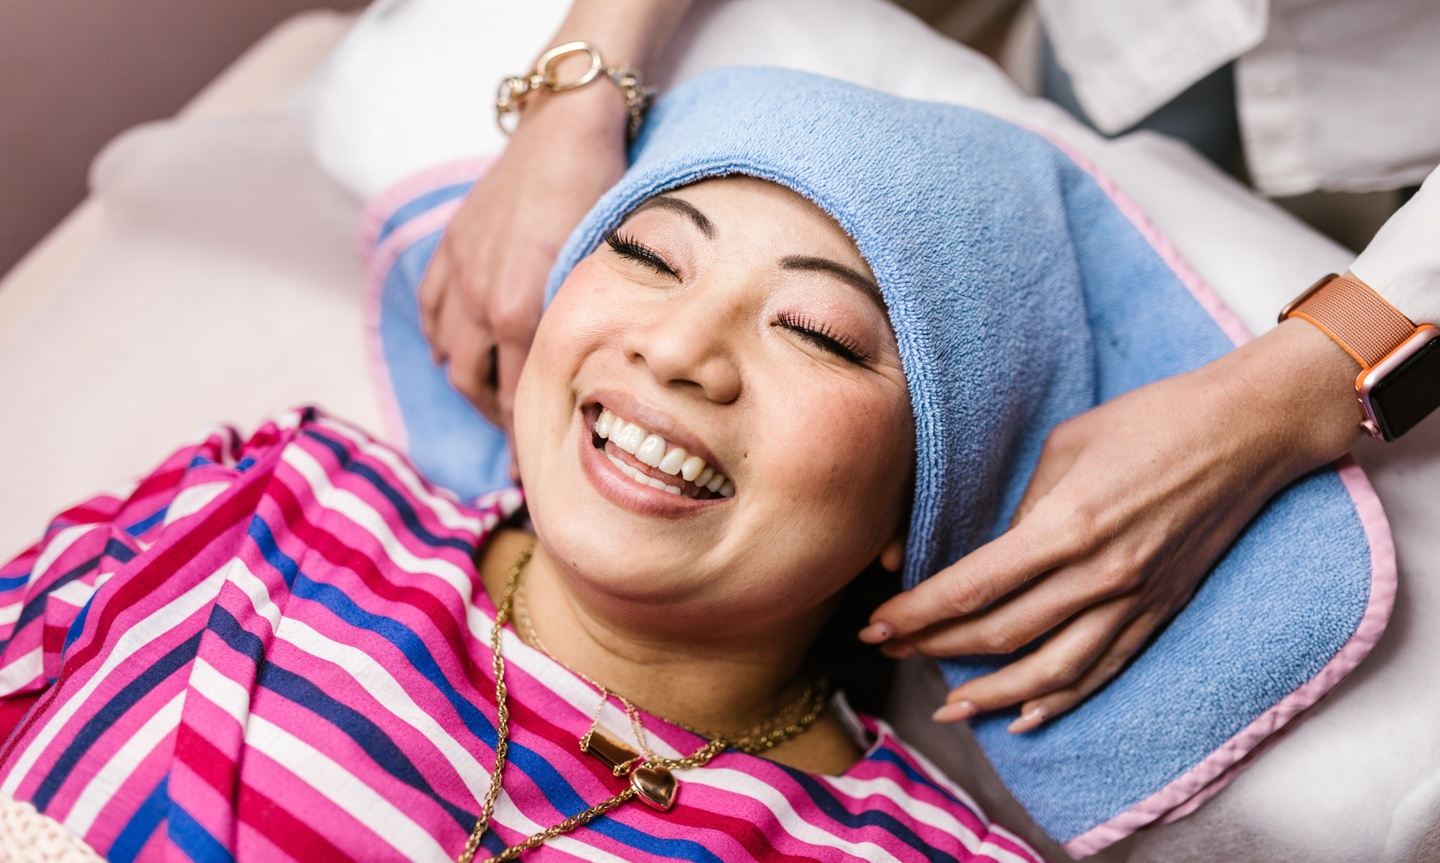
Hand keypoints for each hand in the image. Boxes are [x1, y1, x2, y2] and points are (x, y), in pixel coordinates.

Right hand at [419, 86, 627, 452]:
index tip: (536, 471)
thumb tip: (596, 384)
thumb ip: (586, 329)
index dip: (525, 441)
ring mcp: (458, 274)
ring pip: (448, 356)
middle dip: (497, 421)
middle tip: (522, 440)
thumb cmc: (603, 195)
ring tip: (496, 399)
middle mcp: (481, 301)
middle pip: (475, 388)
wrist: (567, 125)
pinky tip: (463, 349)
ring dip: (469, 384)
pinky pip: (430, 313)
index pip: (517, 401)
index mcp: (522, 312)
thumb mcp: (605, 272)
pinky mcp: (448, 248)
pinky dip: (444, 340)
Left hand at [863, 320, 1362, 731]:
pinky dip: (1060, 702)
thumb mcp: (1065, 447)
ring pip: (1049, 673)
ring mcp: (1133, 603)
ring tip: (947, 707)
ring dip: (991, 696)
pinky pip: (1102, 673)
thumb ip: (1023, 511)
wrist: (1246, 433)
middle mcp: (1098, 577)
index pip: (973, 588)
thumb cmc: (1150, 421)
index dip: (918, 613)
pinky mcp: (1159, 613)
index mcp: (1066, 527)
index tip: (876, 625)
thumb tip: (995, 558)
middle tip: (889, 650)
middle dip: (934, 648)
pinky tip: (1024, 717)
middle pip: (1000, 635)